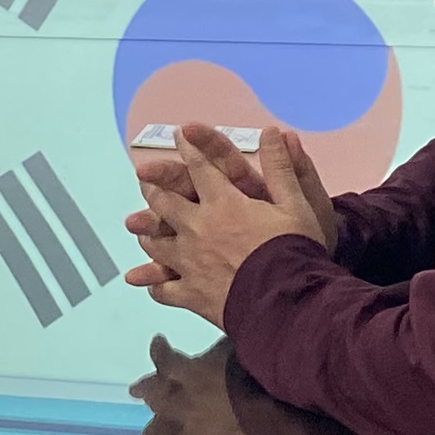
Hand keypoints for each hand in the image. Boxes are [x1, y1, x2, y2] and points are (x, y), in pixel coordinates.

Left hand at [123, 123, 329, 320]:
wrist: (288, 304)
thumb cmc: (294, 251)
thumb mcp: (297, 204)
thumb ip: (281, 167)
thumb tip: (274, 131)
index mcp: (222, 202)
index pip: (200, 168)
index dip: (189, 148)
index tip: (178, 134)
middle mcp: (197, 227)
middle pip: (165, 201)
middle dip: (154, 185)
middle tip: (143, 176)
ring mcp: (189, 262)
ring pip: (156, 242)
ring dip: (147, 230)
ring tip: (137, 226)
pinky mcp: (190, 294)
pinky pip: (164, 288)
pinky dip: (155, 283)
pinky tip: (150, 284)